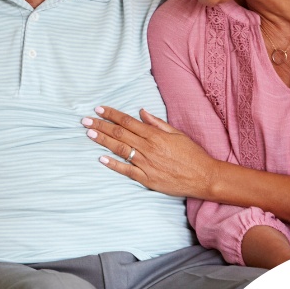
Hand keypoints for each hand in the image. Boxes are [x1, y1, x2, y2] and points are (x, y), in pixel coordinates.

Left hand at [83, 106, 218, 199]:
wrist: (204, 177)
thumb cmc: (192, 154)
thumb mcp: (177, 134)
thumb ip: (157, 123)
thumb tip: (141, 112)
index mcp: (155, 135)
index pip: (128, 121)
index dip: (111, 114)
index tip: (98, 109)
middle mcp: (148, 148)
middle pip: (120, 134)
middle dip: (101, 125)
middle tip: (85, 120)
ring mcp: (146, 164)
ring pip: (120, 150)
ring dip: (103, 141)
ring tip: (89, 134)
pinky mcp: (147, 179)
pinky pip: (127, 170)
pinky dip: (113, 164)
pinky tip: (101, 158)